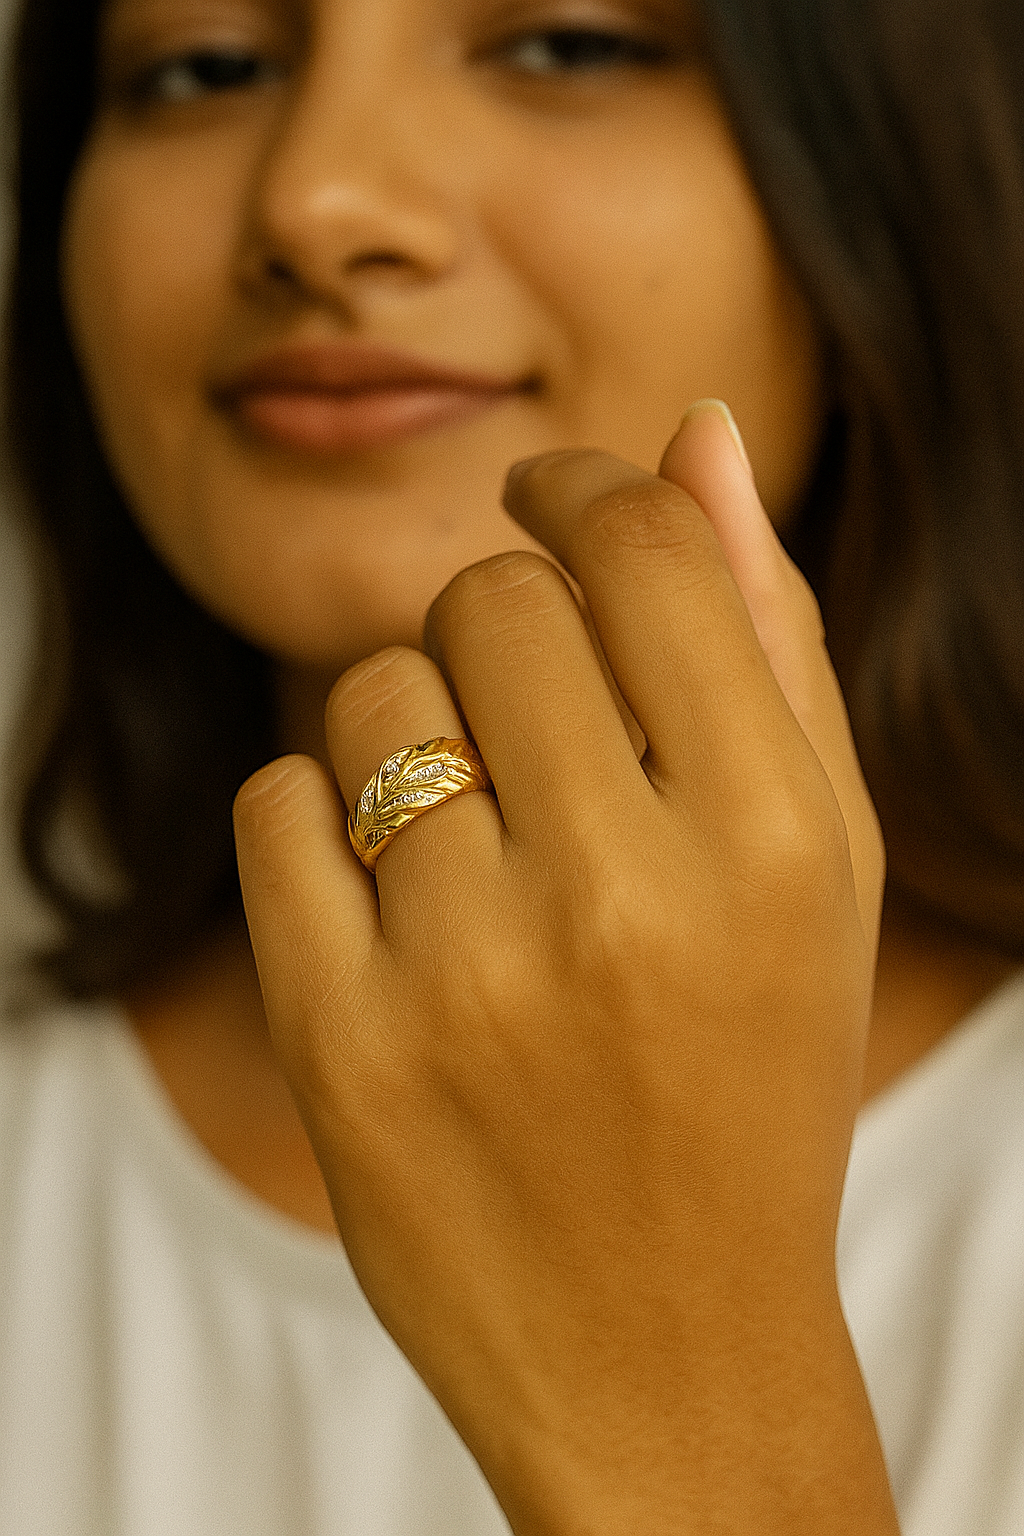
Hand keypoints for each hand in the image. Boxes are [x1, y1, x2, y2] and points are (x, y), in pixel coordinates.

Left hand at [234, 402, 895, 1533]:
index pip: (636, 552)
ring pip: (370, 697)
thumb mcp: (816, 869)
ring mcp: (467, 979)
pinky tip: (391, 901)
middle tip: (530, 718)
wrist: (666, 1347)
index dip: (576, 493)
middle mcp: (621, 897)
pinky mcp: (341, 1048)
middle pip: (487, 605)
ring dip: (411, 731)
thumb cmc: (754, 1077)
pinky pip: (273, 809)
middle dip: (502, 626)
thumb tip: (698, 435)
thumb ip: (766, 639)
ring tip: (473, 838)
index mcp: (767, 837)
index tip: (546, 501)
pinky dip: (319, 824)